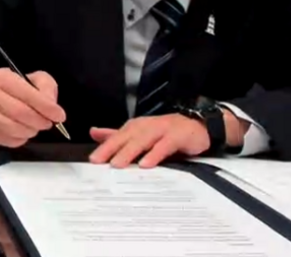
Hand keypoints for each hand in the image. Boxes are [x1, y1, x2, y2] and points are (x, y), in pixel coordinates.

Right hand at [0, 68, 65, 147]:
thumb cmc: (15, 89)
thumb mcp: (34, 80)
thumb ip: (46, 88)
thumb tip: (52, 106)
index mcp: (2, 77)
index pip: (27, 94)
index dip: (46, 107)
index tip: (59, 116)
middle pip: (20, 113)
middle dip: (39, 121)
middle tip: (47, 123)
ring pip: (13, 129)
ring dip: (30, 131)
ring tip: (35, 127)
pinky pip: (8, 140)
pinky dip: (21, 139)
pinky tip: (23, 132)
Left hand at [88, 113, 210, 167]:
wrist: (198, 125)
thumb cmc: (165, 132)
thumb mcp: (140, 133)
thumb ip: (117, 134)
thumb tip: (93, 132)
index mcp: (136, 127)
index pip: (117, 137)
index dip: (104, 148)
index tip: (92, 160)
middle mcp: (146, 126)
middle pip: (125, 137)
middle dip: (110, 148)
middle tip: (97, 161)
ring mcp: (162, 130)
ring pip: (142, 140)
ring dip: (129, 151)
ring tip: (117, 164)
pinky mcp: (177, 136)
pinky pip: (164, 146)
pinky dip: (154, 154)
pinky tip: (146, 164)